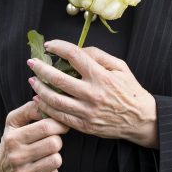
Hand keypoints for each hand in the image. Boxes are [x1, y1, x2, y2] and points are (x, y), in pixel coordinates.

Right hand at [0, 100, 69, 171]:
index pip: (46, 127)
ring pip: (56, 160)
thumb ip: (30, 109)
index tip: (60, 126)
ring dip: (55, 156)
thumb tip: (45, 102)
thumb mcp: (14, 122)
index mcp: (13, 138)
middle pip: (55, 144)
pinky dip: (52, 171)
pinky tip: (43, 168)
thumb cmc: (12, 141)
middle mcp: (16, 157)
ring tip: (45, 155)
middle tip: (50, 142)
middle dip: (57, 140)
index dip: (59, 125)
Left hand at [27, 41, 158, 147]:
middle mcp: (92, 94)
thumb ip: (98, 56)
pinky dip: (46, 107)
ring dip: (39, 89)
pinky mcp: (84, 125)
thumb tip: (77, 50)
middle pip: (58, 79)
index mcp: (101, 76)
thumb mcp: (120, 67)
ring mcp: (87, 111)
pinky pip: (60, 116)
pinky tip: (39, 99)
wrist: (140, 120)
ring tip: (33, 81)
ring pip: (55, 100)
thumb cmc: (130, 91)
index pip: (74, 55)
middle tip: (32, 63)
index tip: (50, 45)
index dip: (58, 47)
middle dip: (41, 69)